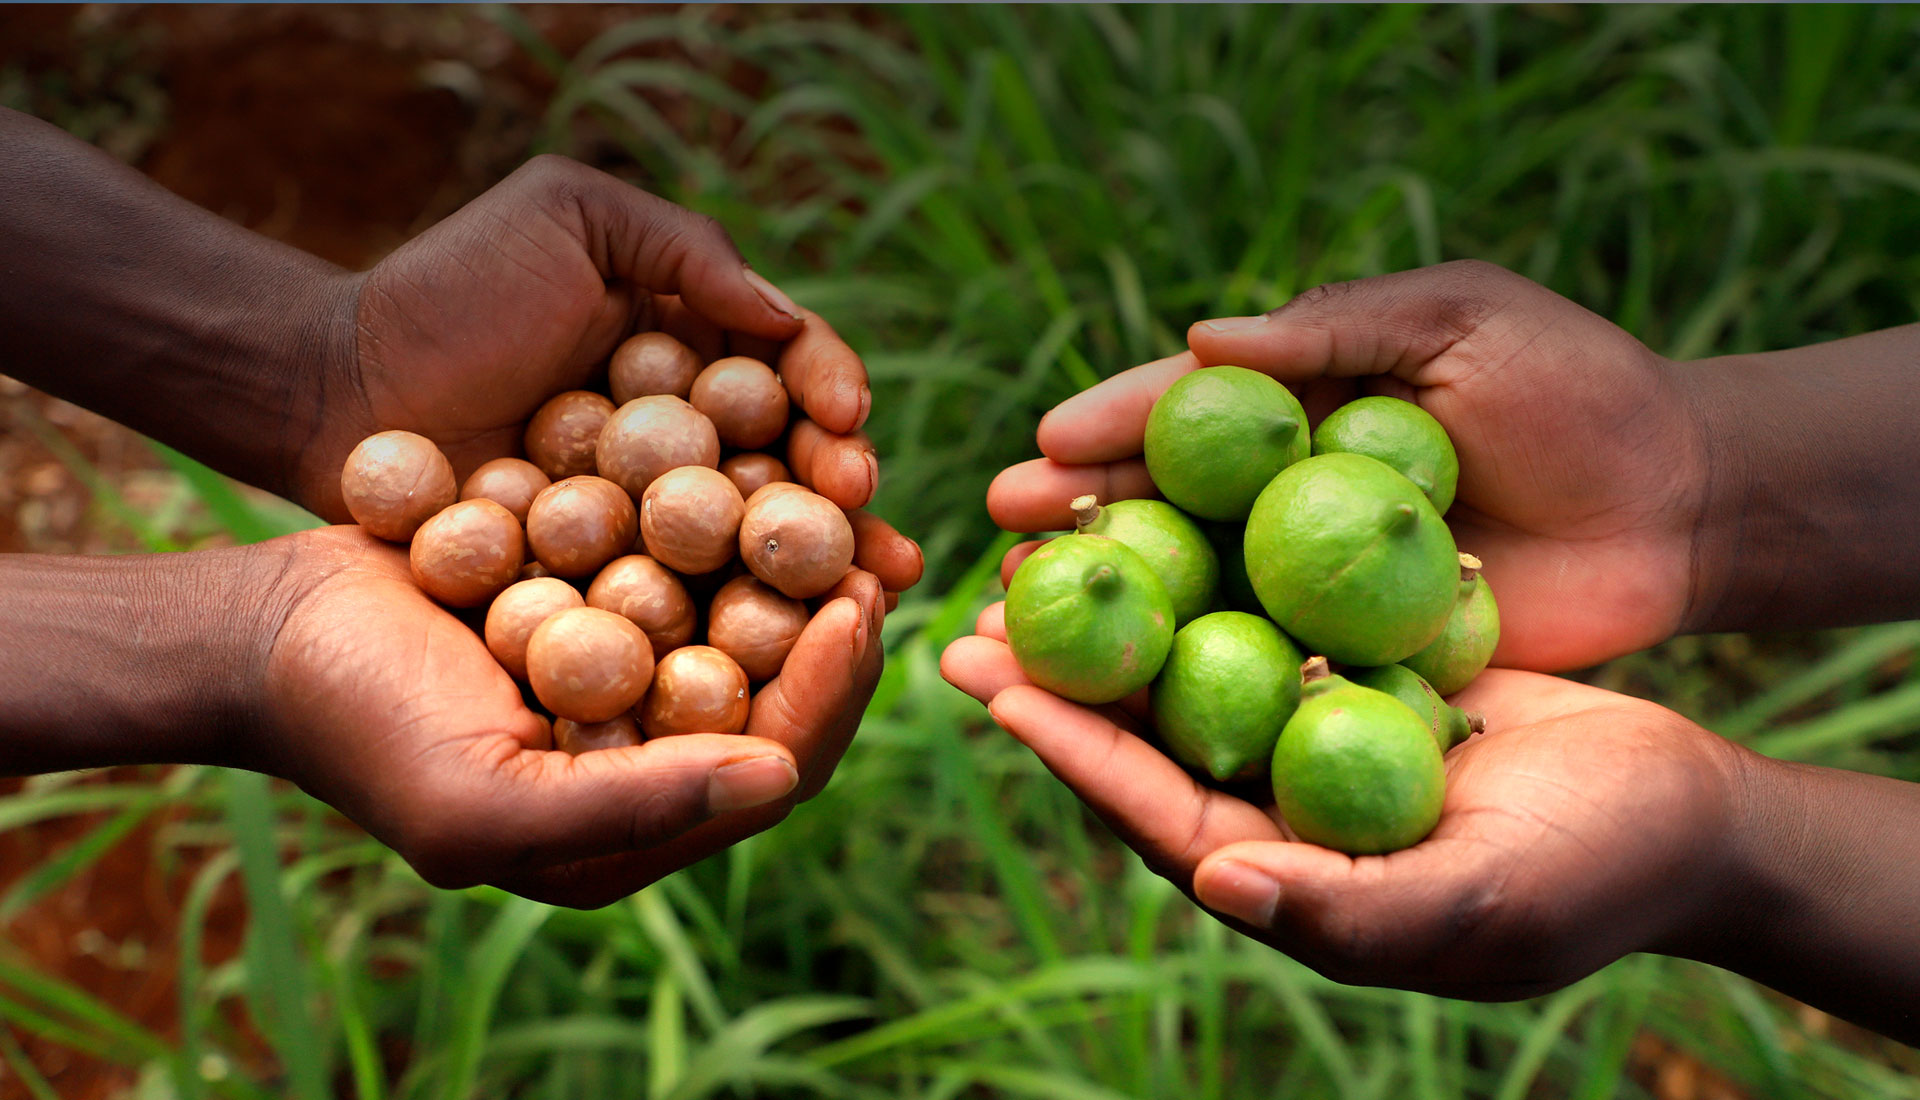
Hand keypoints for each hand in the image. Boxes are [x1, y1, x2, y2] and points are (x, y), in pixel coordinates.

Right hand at [247, 525, 892, 907]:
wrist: (266, 629)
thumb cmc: (362, 724)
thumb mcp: (483, 801)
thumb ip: (635, 805)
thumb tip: (780, 777)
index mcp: (632, 829)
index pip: (775, 767)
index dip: (832, 692)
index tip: (861, 602)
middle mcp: (645, 754)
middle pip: (783, 696)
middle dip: (837, 624)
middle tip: (878, 544)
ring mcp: (627, 676)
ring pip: (750, 623)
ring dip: (801, 566)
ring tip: (844, 493)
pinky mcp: (603, 604)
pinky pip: (694, 566)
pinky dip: (734, 522)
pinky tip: (768, 458)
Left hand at [295, 154, 894, 572]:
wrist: (335, 389)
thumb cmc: (447, 290)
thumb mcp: (571, 218)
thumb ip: (686, 250)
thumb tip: (788, 319)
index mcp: (693, 343)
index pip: (787, 364)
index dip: (829, 388)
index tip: (842, 420)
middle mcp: (688, 429)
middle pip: (792, 459)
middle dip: (843, 485)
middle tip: (867, 510)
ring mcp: (654, 508)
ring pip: (759, 535)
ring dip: (827, 561)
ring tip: (881, 588)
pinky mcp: (612, 573)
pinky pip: (688, 593)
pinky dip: (746, 616)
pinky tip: (796, 644)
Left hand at [940, 610, 1747, 998]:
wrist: (1692, 808)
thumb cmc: (1598, 872)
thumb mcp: (1480, 903)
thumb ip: (1349, 911)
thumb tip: (1217, 884)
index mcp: (1284, 874)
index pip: (1153, 811)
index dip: (1075, 752)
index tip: (996, 690)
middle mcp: (1278, 806)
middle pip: (1146, 737)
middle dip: (1058, 677)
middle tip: (968, 609)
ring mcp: (1313, 736)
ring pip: (1193, 669)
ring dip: (1121, 613)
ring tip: (1041, 543)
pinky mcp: (1355, 673)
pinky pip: (1264, 615)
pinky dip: (1212, 570)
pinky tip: (1164, 507)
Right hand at [987, 260, 1705, 669]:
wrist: (1684, 504)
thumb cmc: (1582, 392)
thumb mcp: (1464, 323)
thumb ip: (1337, 330)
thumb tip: (1200, 339)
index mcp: (1303, 406)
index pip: (1185, 415)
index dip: (1109, 429)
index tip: (1041, 450)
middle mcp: (1291, 494)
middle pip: (1163, 506)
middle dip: (1077, 518)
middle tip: (998, 538)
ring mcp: (1319, 579)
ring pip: (1194, 589)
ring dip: (1109, 607)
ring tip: (1026, 621)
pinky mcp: (1360, 651)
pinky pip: (1265, 662)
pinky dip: (1197, 676)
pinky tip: (1129, 700)